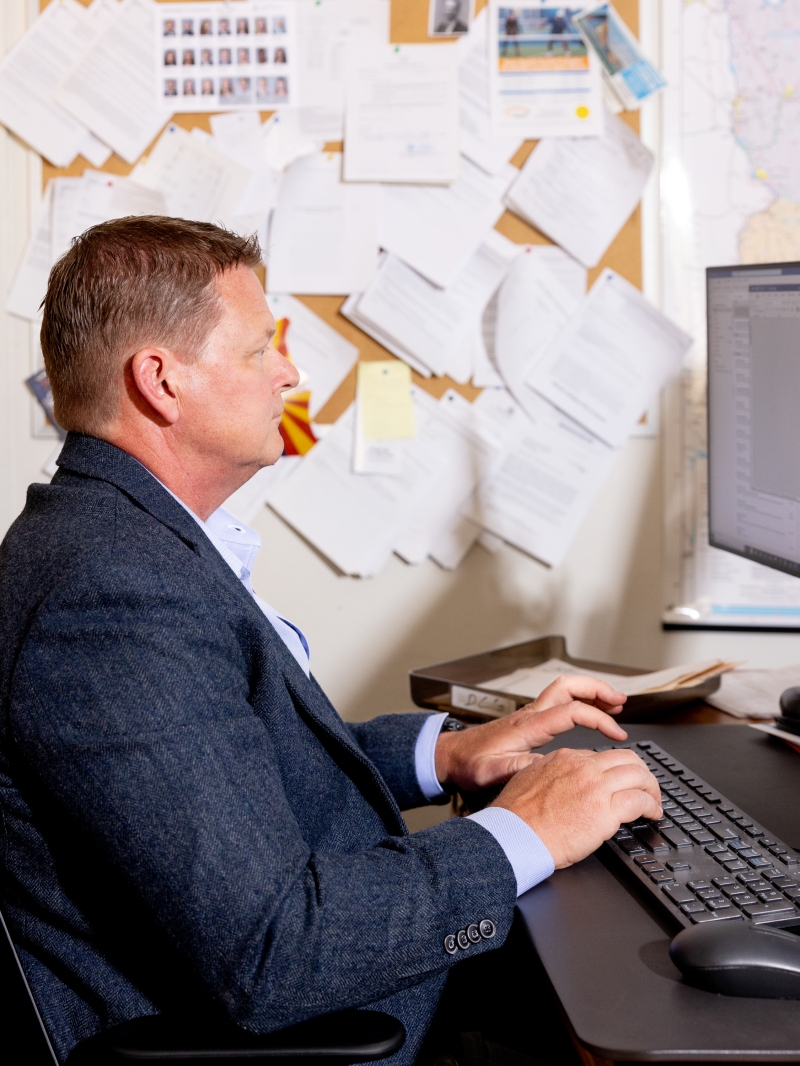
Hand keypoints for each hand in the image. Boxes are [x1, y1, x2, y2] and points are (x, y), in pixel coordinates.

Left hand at [435, 674, 628, 793]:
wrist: (451, 757)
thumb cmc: (470, 765)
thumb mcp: (494, 772)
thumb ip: (521, 768)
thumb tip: (551, 765)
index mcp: (527, 726)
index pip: (571, 711)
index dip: (598, 719)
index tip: (616, 733)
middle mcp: (530, 714)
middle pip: (569, 686)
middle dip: (598, 690)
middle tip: (621, 701)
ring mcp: (530, 715)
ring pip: (565, 690)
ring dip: (591, 693)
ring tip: (615, 703)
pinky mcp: (529, 721)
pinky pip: (559, 701)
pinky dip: (580, 702)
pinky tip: (590, 713)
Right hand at [490, 746, 662, 867]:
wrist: (514, 835)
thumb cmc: (516, 817)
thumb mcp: (529, 779)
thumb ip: (549, 774)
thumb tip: (560, 781)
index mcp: (564, 758)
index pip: (601, 756)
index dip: (615, 770)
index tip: (619, 781)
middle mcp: (582, 767)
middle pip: (626, 758)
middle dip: (641, 772)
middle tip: (646, 787)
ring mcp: (596, 786)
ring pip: (639, 775)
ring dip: (652, 789)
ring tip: (654, 801)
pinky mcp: (606, 811)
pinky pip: (640, 800)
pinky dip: (652, 806)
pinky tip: (653, 813)